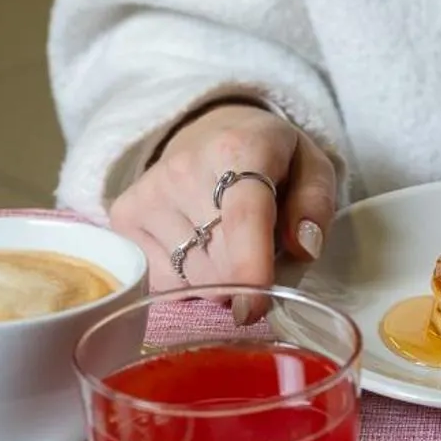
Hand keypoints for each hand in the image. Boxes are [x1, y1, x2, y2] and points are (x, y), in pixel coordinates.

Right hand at [111, 101, 338, 291]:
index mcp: (240, 149)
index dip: (249, 267)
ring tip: (224, 244)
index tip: (254, 309)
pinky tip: (196, 250)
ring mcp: (148, 194)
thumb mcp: (312, 167)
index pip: (243, 216)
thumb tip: (304, 248)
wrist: (208, 130)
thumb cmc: (269, 159)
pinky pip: (164, 283)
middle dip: (246, 277)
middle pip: (220, 263)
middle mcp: (184, 169)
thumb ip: (316, 204)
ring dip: (219, 281)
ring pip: (193, 280)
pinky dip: (188, 282)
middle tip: (257, 251)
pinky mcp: (124, 217)